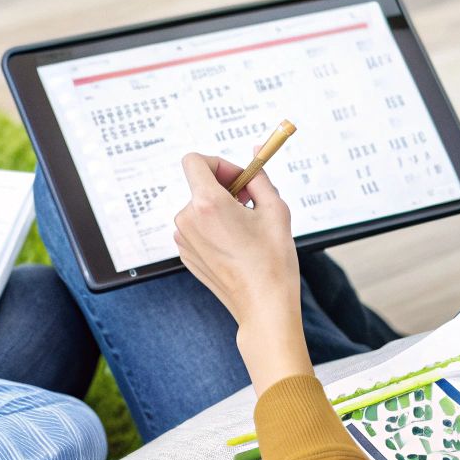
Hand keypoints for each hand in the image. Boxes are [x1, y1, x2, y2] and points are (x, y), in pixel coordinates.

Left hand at [173, 153, 311, 390]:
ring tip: (247, 229)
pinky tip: (236, 246)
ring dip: (220, 209)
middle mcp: (187, 220)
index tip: (239, 178)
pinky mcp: (186, 255)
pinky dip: (214, 229)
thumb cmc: (273, 260)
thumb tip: (255, 153)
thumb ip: (260, 176)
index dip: (219, 163)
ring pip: (199, 208)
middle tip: (251, 203)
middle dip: (225, 188)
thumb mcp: (275, 209)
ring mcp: (183, 240)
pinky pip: (197, 229)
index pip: (195, 161)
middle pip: (200, 186)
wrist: (263, 307)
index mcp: (207, 204)